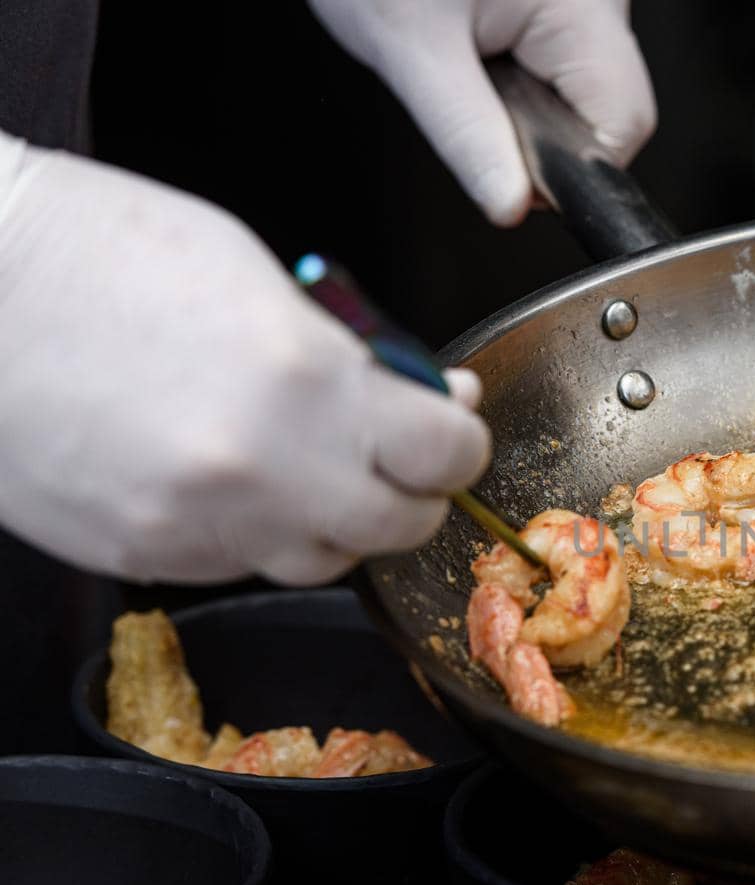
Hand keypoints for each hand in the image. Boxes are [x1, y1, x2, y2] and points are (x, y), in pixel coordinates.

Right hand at [0, 133, 490, 584]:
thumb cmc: (98, 252)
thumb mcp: (258, 275)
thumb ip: (356, 352)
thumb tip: (433, 395)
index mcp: (306, 384)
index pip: (448, 456)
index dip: (459, 442)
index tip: (447, 426)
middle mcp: (262, 472)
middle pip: (399, 526)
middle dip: (410, 489)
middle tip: (389, 450)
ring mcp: (199, 525)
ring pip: (322, 560)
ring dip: (336, 520)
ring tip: (301, 458)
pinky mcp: (144, 554)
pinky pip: (240, 565)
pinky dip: (256, 530)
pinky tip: (225, 475)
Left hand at [310, 0, 656, 225]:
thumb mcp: (411, 50)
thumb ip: (466, 135)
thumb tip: (511, 206)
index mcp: (580, 6)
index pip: (623, 124)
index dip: (572, 168)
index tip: (514, 176)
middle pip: (607, 108)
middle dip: (543, 132)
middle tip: (473, 106)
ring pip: (581, 87)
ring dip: (528, 104)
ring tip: (465, 65)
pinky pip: (559, 58)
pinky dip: (518, 72)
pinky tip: (475, 48)